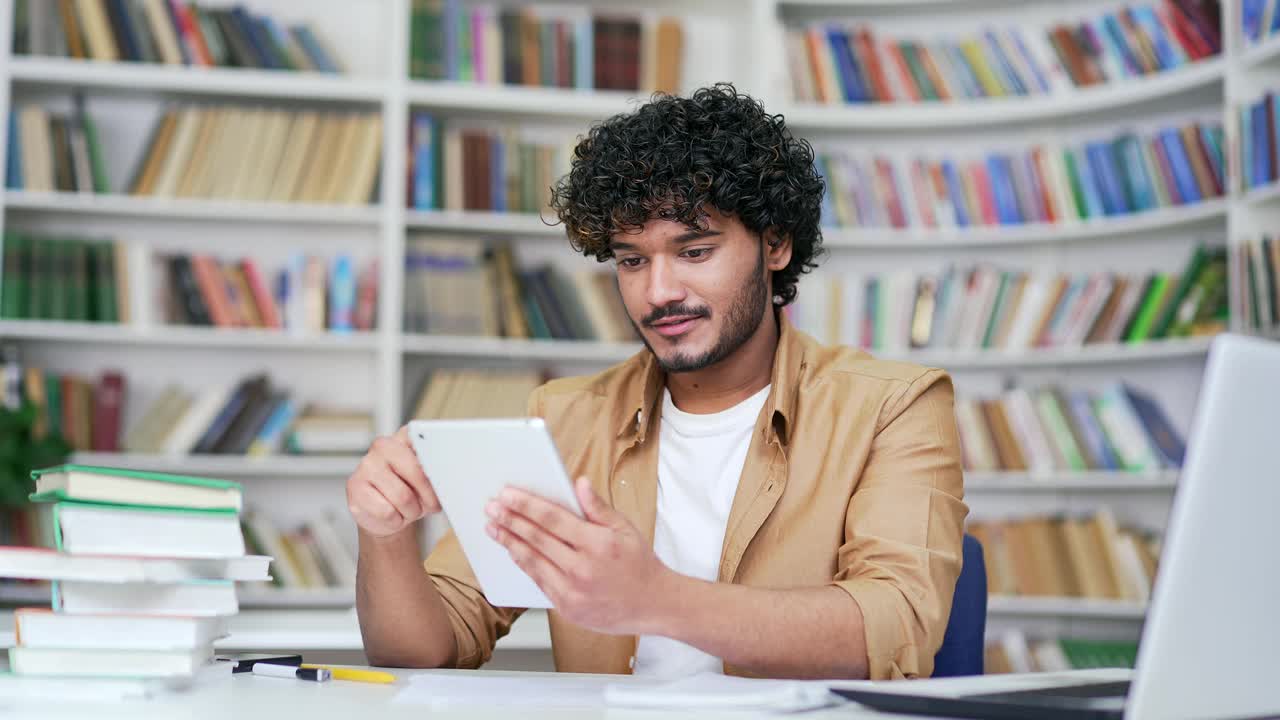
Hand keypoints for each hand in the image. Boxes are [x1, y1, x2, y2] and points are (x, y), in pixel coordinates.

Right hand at [347, 426, 440, 537]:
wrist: (385, 516)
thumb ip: (434, 474)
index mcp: (404, 437)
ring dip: (412, 511)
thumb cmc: (409, 493)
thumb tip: (444, 478)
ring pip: (403, 496)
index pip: (424, 440)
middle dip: (428, 496)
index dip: (436, 463)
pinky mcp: (354, 487)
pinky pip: (386, 511)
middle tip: (431, 505)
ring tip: (409, 510)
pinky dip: (395, 520)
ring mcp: (366, 465)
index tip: (443, 476)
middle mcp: (383, 445)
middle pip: (416, 472)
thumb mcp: (427, 482)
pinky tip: (392, 515)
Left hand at [485, 477, 678, 634]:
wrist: (653, 605)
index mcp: (598, 544)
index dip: (526, 505)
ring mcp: (573, 591)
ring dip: (509, 542)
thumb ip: (598, 507)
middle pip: (537, 539)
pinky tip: (513, 551)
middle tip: (492, 508)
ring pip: (532, 561)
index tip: (507, 494)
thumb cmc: (640, 565)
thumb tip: (579, 483)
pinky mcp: (567, 608)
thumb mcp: (625, 529)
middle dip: (510, 520)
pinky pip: (538, 581)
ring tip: (494, 527)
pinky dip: (523, 563)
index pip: (553, 519)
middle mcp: (583, 568)